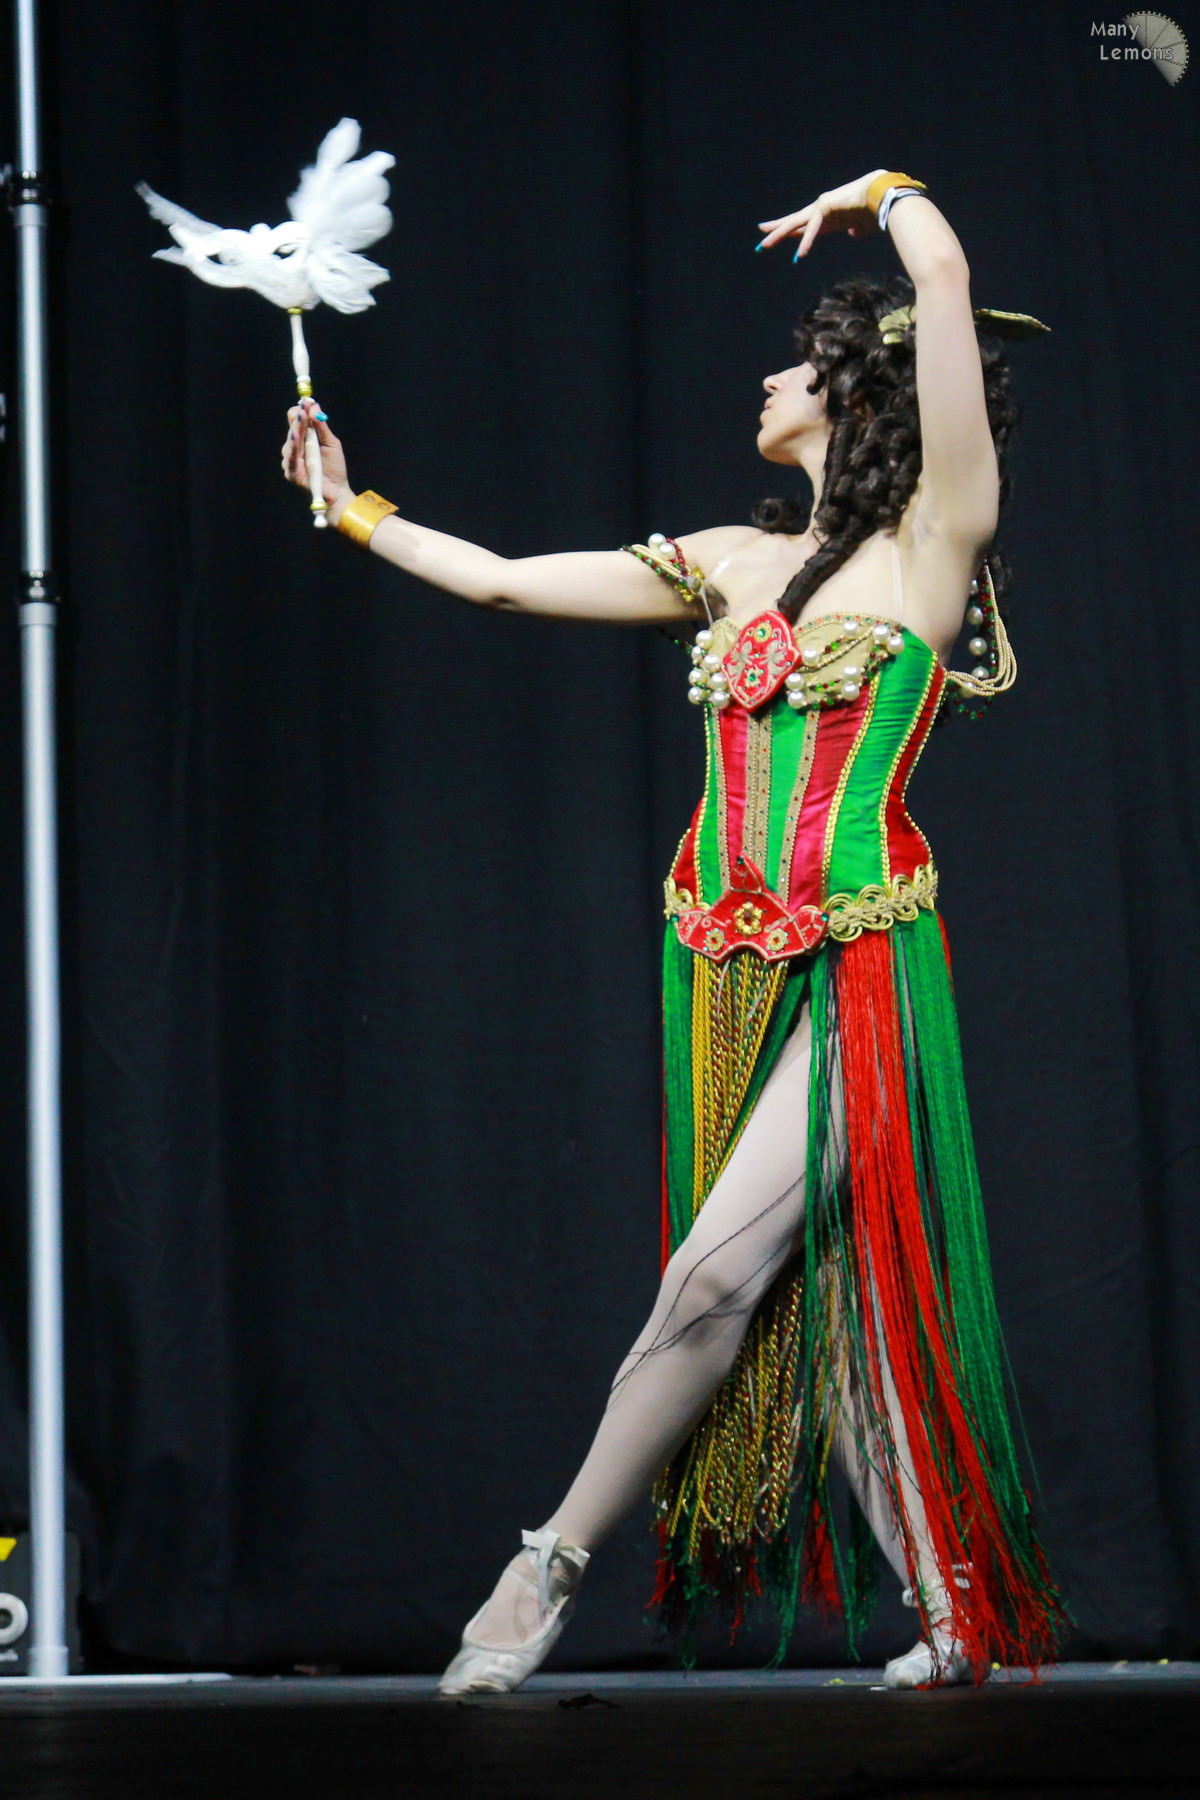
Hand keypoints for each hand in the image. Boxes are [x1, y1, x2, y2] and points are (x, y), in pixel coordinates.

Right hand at [281, 397, 352, 519]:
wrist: (337, 490)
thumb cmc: (335, 467)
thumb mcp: (331, 443)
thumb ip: (322, 427)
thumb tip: (314, 406)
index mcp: (305, 438)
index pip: (297, 420)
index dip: (301, 411)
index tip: (307, 403)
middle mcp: (296, 447)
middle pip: (293, 428)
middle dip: (298, 419)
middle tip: (303, 410)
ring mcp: (292, 459)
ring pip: (290, 442)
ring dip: (295, 431)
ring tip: (300, 421)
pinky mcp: (291, 472)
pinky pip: (289, 459)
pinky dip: (292, 449)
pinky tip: (295, 439)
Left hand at [756, 169, 887, 258]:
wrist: (884, 194)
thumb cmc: (876, 210)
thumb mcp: (863, 225)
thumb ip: (855, 229)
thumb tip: (852, 233)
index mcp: (828, 217)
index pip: (803, 225)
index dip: (790, 230)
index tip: (778, 235)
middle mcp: (821, 210)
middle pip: (794, 221)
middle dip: (777, 230)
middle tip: (759, 236)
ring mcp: (821, 207)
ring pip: (795, 223)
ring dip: (779, 235)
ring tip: (763, 246)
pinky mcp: (825, 207)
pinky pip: (812, 230)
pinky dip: (806, 242)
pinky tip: (799, 256)